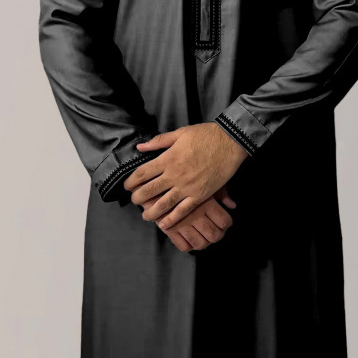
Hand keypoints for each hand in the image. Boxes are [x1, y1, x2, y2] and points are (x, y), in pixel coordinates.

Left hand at [123, 123, 247, 229]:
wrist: (230, 142)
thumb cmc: (206, 135)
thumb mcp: (180, 133)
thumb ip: (159, 141)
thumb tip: (140, 147)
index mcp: (168, 158)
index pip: (142, 173)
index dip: (131, 181)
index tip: (127, 186)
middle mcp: (174, 175)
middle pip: (149, 190)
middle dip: (138, 198)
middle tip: (135, 201)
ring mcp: (187, 187)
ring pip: (163, 204)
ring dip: (151, 212)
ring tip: (145, 216)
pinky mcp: (200, 195)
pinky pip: (183, 210)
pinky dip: (172, 219)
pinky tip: (164, 224)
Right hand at [140, 186, 236, 251]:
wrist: (153, 179)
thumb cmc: (182, 175)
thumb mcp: (204, 178)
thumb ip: (221, 192)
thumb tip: (232, 205)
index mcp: (207, 202)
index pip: (224, 222)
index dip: (226, 225)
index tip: (223, 224)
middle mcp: (197, 215)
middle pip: (214, 235)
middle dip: (216, 236)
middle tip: (215, 233)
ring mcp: (183, 223)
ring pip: (200, 243)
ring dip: (203, 243)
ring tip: (202, 237)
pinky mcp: (170, 229)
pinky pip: (183, 246)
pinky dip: (188, 246)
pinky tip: (189, 240)